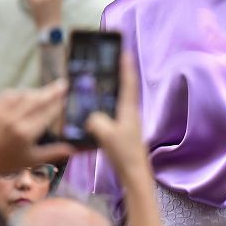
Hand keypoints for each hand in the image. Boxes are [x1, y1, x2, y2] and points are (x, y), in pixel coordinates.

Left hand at [0, 80, 72, 177]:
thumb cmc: (7, 163)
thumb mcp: (33, 159)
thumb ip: (54, 152)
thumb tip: (73, 149)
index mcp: (26, 133)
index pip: (47, 114)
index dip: (57, 104)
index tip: (66, 97)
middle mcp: (15, 121)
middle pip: (38, 100)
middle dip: (52, 91)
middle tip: (63, 84)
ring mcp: (3, 113)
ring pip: (24, 95)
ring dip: (37, 92)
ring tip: (46, 91)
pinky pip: (10, 94)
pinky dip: (21, 92)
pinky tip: (27, 94)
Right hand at [86, 54, 147, 174]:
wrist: (135, 174)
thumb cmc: (124, 152)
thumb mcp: (106, 134)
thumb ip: (95, 120)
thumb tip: (90, 117)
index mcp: (129, 110)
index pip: (128, 83)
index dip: (126, 67)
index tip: (125, 51)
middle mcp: (130, 114)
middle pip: (124, 89)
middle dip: (118, 76)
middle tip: (108, 63)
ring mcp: (128, 124)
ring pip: (118, 102)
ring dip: (111, 92)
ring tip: (99, 83)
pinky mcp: (123, 133)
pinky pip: (113, 114)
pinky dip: (106, 107)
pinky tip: (95, 110)